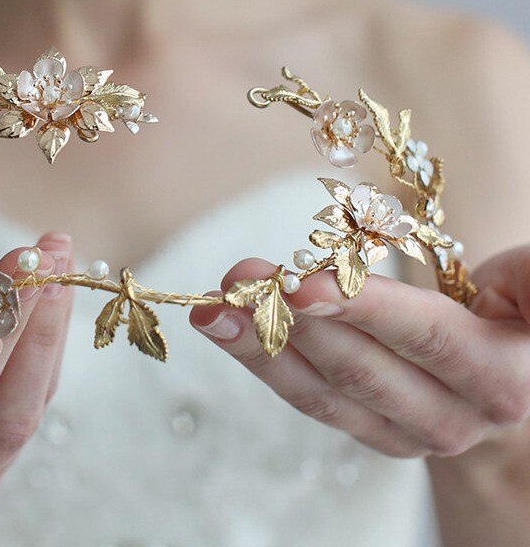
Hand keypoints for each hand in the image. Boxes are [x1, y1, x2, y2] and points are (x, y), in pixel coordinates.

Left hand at [190, 246, 529, 458]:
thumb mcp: (527, 290)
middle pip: (362, 370)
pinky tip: (225, 328)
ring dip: (259, 346)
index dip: (364, 310)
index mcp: (497, 374)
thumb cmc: (510, 314)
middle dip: (293, 320)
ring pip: (324, 393)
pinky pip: (311, 401)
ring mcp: (406, 436)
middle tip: (240, 278)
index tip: (300, 285)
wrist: (500, 378)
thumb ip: (525, 277)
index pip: (425, 336)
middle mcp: (454, 418)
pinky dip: (262, 362)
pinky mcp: (370, 434)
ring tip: (210, 308)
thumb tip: (505, 272)